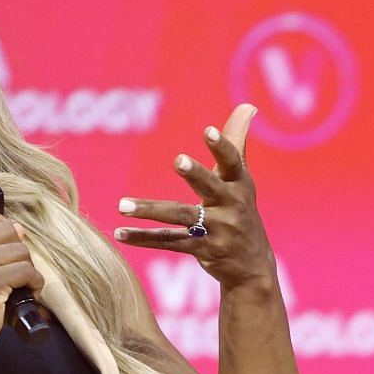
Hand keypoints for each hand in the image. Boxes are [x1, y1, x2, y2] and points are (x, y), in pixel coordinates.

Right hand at [0, 203, 43, 372]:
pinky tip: (27, 293)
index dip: (1, 231)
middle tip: (13, 273)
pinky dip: (34, 283)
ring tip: (18, 285)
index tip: (1, 252)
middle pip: (7, 230)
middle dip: (16, 251)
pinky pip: (26, 271)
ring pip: (20, 250)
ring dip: (26, 268)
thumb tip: (17, 227)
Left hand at [113, 106, 277, 291]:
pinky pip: (170, 242)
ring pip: (181, 217)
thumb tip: (248, 106)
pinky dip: (144, 238)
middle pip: (210, 187)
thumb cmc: (242, 211)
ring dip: (151, 210)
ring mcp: (218, 230)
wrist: (253, 266)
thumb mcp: (242, 180)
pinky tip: (120, 234)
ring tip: (122, 205)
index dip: (222, 146)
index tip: (208, 130)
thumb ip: (238, 143)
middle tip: (178, 160)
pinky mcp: (204, 251)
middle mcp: (231, 205)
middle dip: (196, 174)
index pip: (232, 161)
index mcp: (239, 184)